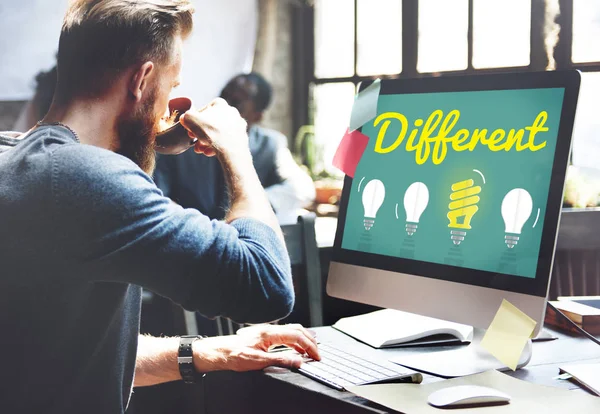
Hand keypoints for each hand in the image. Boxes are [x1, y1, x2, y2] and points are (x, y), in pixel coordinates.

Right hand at [179, 98, 248, 157]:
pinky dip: (217, 147)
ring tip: (200, 149)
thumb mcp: (190, 119)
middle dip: (200, 134)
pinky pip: (226, 141)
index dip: (194, 120)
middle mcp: (232, 112)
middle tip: (194, 141)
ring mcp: (238, 125)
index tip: (189, 129)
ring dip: (207, 142)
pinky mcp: (241, 138)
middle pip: (211, 123)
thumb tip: (184, 118)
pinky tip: (209, 153)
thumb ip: (186, 116)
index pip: (203, 110)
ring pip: (218, 133)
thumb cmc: (211, 131)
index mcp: (220, 104)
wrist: (231, 149)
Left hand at [193, 324, 319, 372]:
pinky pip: (285, 334)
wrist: (219, 352)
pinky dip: (295, 340)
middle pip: (297, 330)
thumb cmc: (234, 355)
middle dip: (310, 341)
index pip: (297, 336)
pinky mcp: (264, 335)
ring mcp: (267, 331)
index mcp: (269, 333)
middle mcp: (269, 329)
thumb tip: (298, 361)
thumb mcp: (258, 362)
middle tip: (317, 353)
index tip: (316, 356)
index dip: (309, 346)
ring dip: (303, 339)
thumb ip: (280, 360)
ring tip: (311, 350)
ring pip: (292, 330)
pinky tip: (296, 348)